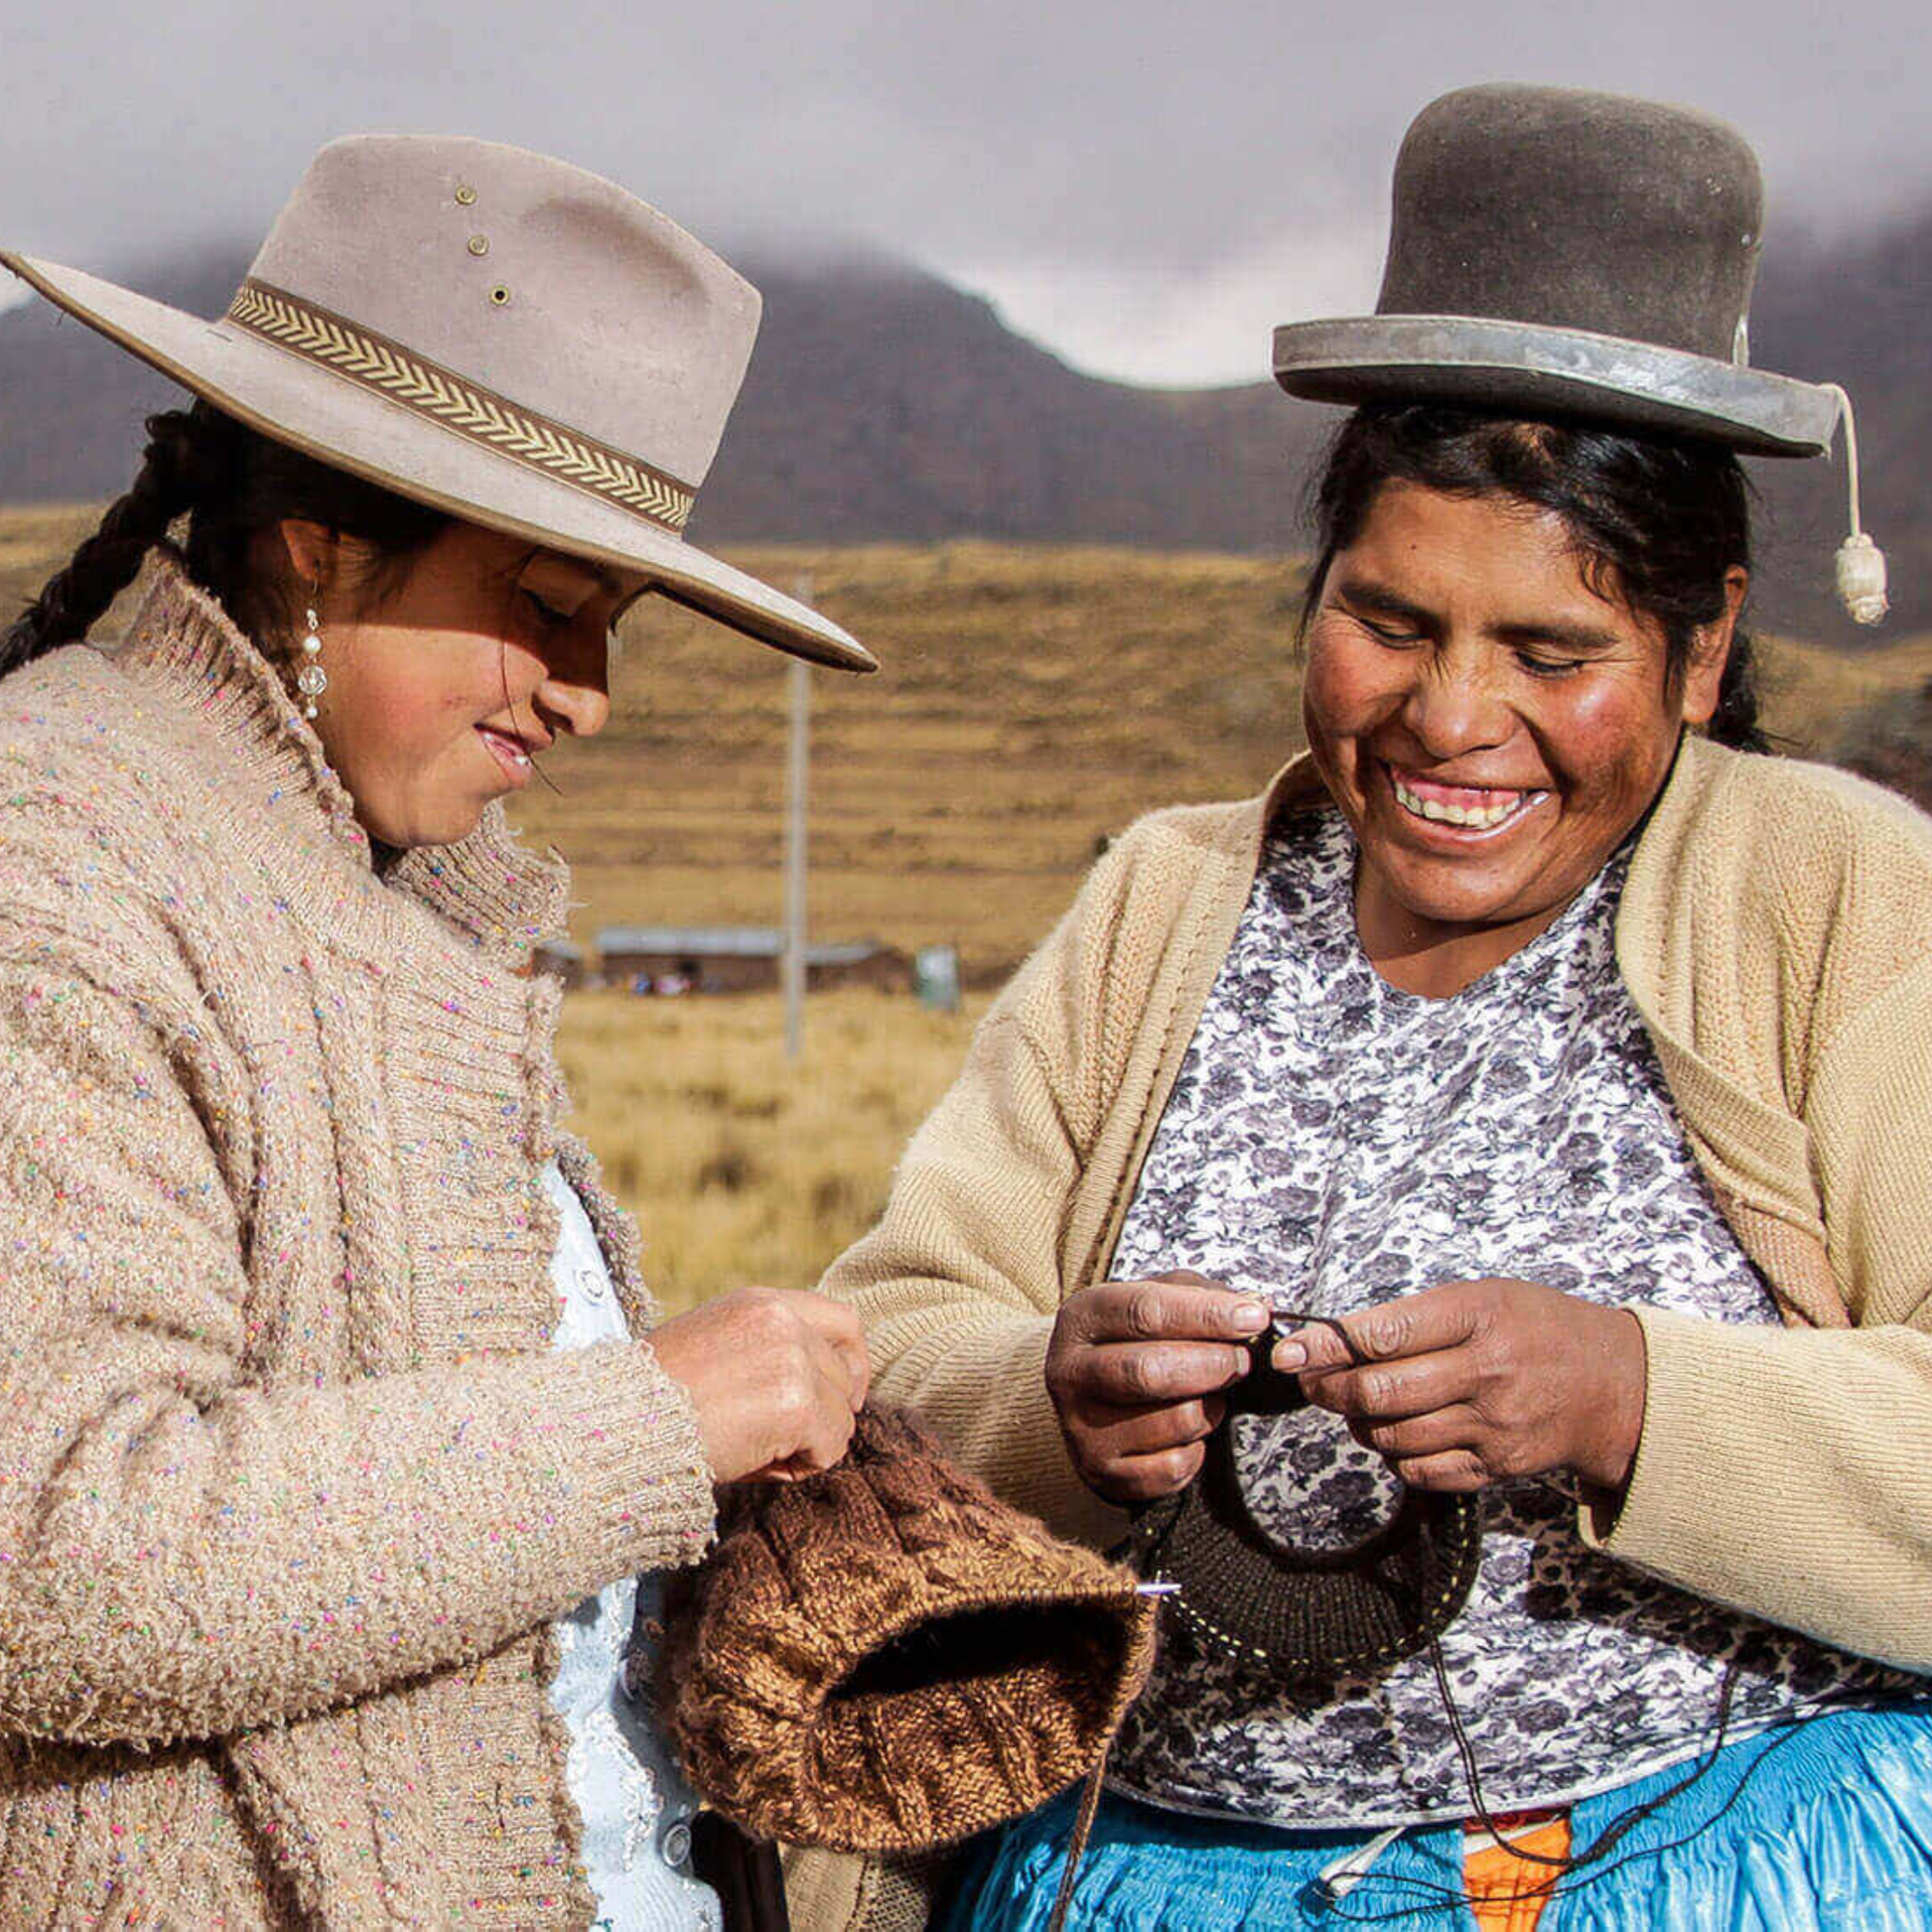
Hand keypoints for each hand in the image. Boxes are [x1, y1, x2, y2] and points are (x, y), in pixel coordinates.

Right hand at [649, 1287, 869, 1484]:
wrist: (616, 1427)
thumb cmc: (651, 1403)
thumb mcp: (710, 1350)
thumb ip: (763, 1352)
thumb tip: (818, 1390)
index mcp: (760, 1303)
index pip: (843, 1322)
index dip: (852, 1365)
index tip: (844, 1399)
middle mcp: (782, 1321)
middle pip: (844, 1378)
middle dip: (820, 1418)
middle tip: (772, 1444)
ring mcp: (792, 1360)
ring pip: (842, 1418)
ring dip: (807, 1446)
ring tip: (752, 1452)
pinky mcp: (797, 1404)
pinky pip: (831, 1448)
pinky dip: (802, 1468)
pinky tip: (755, 1465)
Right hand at [1045, 1270, 1269, 1503]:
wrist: (1088, 1401)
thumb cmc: (1134, 1341)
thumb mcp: (1156, 1300)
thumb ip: (1202, 1295)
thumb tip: (1256, 1303)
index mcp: (1082, 1318)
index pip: (1146, 1310)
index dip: (1207, 1314)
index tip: (1255, 1317)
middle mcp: (1071, 1372)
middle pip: (1152, 1370)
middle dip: (1214, 1363)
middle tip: (1243, 1360)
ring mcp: (1081, 1427)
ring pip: (1173, 1420)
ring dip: (1212, 1408)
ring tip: (1213, 1395)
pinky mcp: (1101, 1471)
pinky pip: (1172, 1467)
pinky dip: (1197, 1450)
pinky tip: (1191, 1432)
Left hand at [1277, 1279, 1645, 1495]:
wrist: (1614, 1386)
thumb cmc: (1537, 1328)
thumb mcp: (1483, 1297)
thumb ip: (1414, 1317)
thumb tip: (1335, 1340)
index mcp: (1477, 1317)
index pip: (1384, 1335)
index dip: (1325, 1347)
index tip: (1290, 1353)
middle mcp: (1486, 1373)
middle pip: (1379, 1393)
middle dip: (1330, 1390)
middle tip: (1312, 1382)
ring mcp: (1493, 1426)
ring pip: (1392, 1437)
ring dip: (1358, 1425)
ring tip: (1356, 1406)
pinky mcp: (1497, 1468)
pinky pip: (1420, 1472)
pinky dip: (1394, 1455)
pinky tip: (1396, 1433)